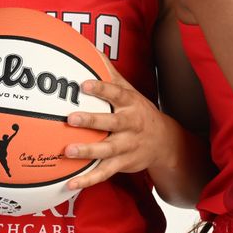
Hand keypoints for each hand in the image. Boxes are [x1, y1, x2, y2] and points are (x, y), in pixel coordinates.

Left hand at [62, 62, 175, 190]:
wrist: (164, 142)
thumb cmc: (138, 111)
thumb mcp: (129, 91)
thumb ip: (109, 73)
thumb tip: (89, 49)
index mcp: (130, 104)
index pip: (116, 94)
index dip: (101, 88)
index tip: (84, 84)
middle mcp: (130, 125)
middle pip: (111, 122)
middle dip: (91, 120)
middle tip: (70, 118)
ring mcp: (127, 146)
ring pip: (107, 150)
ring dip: (87, 151)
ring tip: (67, 151)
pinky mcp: (122, 164)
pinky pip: (104, 173)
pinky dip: (87, 180)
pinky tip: (70, 184)